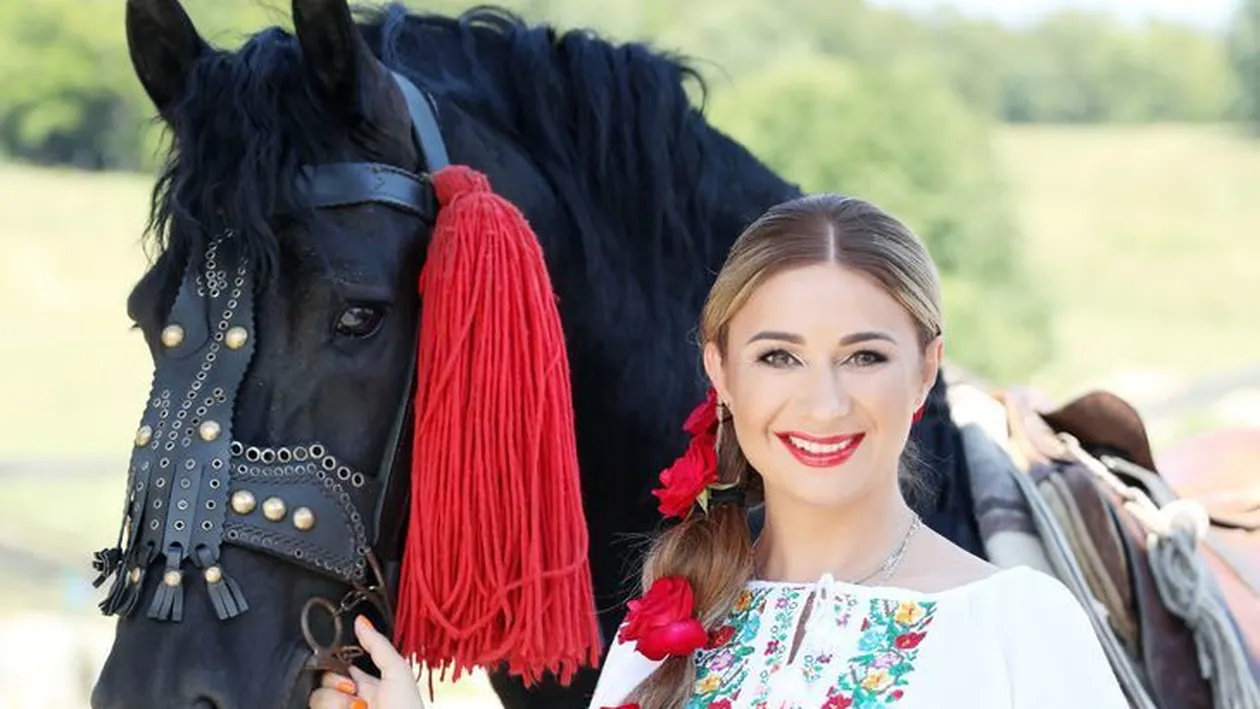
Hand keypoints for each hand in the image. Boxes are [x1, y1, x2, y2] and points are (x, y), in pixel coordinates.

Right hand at [308, 616, 424, 708]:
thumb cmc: (407, 708)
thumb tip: (359, 620)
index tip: (340, 664)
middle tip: (353, 691)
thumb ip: (377, 645)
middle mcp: (349, 701)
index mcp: (366, 685)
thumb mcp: (397, 671)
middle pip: (321, 683)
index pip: (337, 668)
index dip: (333, 664)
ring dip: (335, 702)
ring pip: (316, 699)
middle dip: (334, 685)